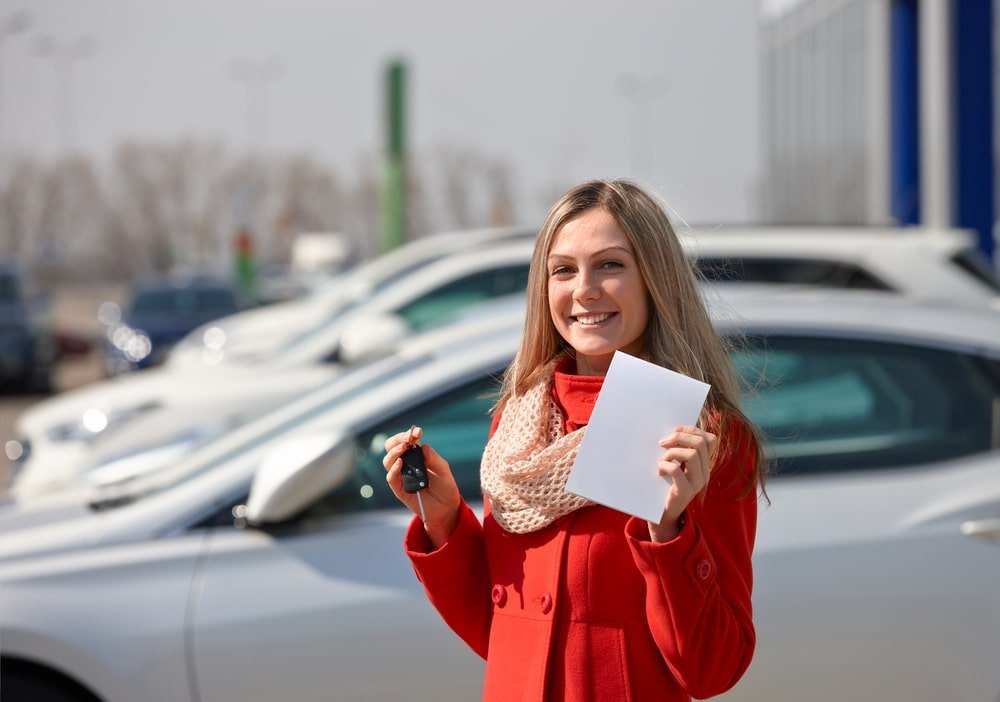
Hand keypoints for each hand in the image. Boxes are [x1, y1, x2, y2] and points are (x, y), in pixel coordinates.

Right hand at [383, 426, 460, 547]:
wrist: (446, 508)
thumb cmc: (445, 487)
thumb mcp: (443, 470)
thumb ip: (433, 458)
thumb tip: (422, 446)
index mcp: (416, 456)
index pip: (406, 441)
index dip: (409, 434)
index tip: (418, 431)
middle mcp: (406, 464)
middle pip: (392, 448)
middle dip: (397, 440)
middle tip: (407, 438)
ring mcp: (401, 476)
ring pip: (388, 461)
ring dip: (394, 452)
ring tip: (403, 448)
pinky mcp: (399, 489)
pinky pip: (391, 478)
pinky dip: (393, 469)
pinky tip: (400, 463)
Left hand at [649, 424, 717, 541]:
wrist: (663, 515)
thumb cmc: (666, 485)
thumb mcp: (677, 465)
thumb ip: (680, 451)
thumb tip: (673, 431)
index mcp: (705, 464)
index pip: (711, 439)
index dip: (693, 430)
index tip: (675, 430)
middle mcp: (705, 473)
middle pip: (700, 443)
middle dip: (679, 437)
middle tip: (663, 443)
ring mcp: (697, 483)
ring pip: (691, 454)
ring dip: (671, 452)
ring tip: (661, 461)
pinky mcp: (685, 492)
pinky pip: (676, 470)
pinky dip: (664, 465)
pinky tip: (659, 471)